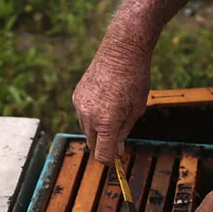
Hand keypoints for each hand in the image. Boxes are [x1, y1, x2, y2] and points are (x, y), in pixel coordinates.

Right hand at [72, 40, 150, 163]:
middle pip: (92, 144)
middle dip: (104, 145)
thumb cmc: (134, 79)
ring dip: (97, 130)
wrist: (121, 51)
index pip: (103, 154)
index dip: (110, 160)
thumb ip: (125, 132)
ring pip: (86, 130)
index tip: (116, 158)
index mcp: (106, 122)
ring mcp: (80, 106)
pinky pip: (82, 115)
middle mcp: (89, 116)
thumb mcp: (136, 109)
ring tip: (113, 113)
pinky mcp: (76, 96)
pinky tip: (104, 102)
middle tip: (118, 138)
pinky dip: (91, 116)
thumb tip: (118, 148)